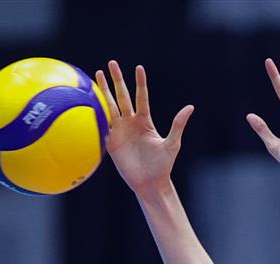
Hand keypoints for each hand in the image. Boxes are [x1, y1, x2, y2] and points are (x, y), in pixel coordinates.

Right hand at [96, 60, 193, 195]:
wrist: (150, 183)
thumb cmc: (163, 165)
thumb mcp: (172, 143)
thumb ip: (178, 125)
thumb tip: (190, 107)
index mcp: (145, 121)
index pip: (141, 97)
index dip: (140, 83)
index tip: (138, 67)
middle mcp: (131, 123)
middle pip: (121, 97)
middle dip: (116, 80)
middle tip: (111, 64)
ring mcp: (120, 132)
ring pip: (109, 107)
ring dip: (103, 92)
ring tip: (96, 76)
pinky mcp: (111, 143)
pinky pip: (102, 126)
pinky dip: (96, 114)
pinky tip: (89, 102)